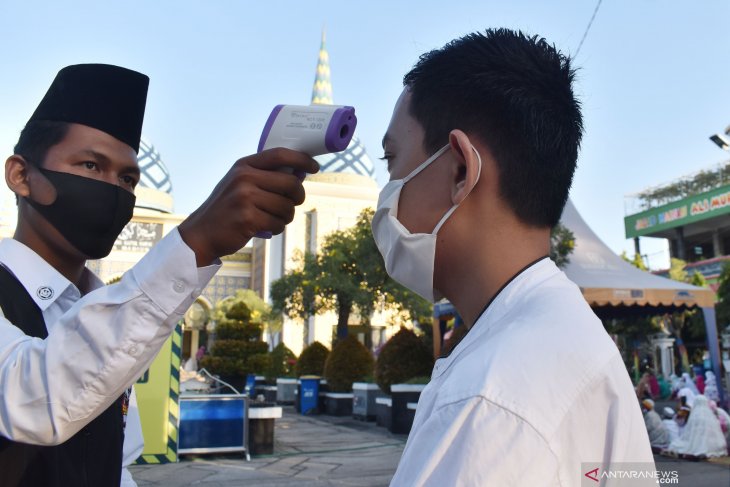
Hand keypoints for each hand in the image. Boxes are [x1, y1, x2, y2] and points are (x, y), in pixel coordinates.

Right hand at [178, 148, 318, 265]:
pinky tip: (265, 229)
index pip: (280, 155)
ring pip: (287, 206)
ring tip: (273, 219)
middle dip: (298, 196)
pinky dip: (276, 228)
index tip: (314, 167)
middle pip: (291, 182)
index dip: (302, 159)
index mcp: (244, 166)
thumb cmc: (227, 209)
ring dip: (286, 217)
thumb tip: (300, 174)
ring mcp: (245, 197)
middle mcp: (244, 178)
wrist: (201, 233)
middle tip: (293, 203)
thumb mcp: (240, 184)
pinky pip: (278, 223)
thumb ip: (265, 177)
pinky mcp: (247, 218)